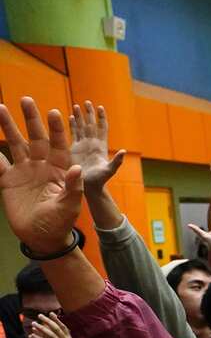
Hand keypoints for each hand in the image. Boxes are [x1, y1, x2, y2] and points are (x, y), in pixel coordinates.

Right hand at [0, 96, 83, 254]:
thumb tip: (76, 167)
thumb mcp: (70, 207)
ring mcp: (24, 171)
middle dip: (32, 119)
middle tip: (27, 99)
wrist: (42, 237)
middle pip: (36, 138)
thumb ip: (73, 187)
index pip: (59, 145)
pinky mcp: (8, 180)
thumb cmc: (60, 222)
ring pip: (16, 144)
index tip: (55, 112)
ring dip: (8, 126)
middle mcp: (42, 165)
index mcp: (59, 169)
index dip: (57, 129)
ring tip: (0, 107)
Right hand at [68, 102, 124, 191]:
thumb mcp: (109, 171)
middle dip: (89, 113)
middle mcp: (92, 143)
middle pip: (91, 125)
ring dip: (79, 117)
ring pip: (81, 128)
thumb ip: (116, 162)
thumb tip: (124, 151)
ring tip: (76, 106)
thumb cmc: (100, 180)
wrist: (88, 186)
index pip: (102, 128)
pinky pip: (73, 135)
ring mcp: (83, 145)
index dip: (101, 118)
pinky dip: (71, 126)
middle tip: (87, 102)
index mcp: (101, 146)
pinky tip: (69, 118)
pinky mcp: (74, 149)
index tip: (100, 107)